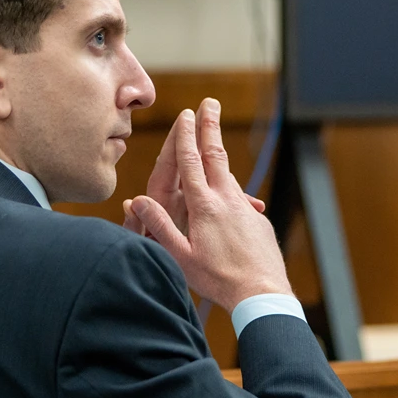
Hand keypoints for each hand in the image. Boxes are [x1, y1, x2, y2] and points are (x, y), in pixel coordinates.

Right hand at [123, 98, 292, 313]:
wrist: (262, 294)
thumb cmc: (217, 279)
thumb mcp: (180, 256)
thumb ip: (158, 225)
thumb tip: (135, 200)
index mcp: (203, 205)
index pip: (191, 162)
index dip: (186, 136)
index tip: (185, 114)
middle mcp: (225, 199)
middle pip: (215, 154)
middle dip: (210, 126)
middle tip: (210, 103)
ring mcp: (244, 208)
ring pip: (228, 172)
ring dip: (219, 148)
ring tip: (215, 134)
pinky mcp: (257, 220)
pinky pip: (240, 196)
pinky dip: (230, 184)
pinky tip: (228, 190)